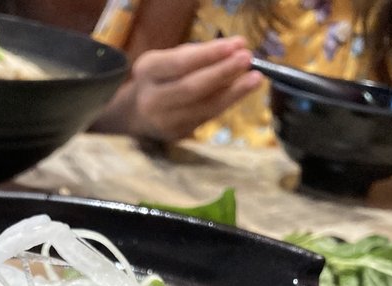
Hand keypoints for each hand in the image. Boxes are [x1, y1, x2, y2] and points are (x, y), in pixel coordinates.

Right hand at [96, 37, 262, 140]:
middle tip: (248, 59)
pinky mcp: (178, 135)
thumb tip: (236, 48)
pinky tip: (242, 91)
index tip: (237, 44)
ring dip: (233, 92)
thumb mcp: (168, 59)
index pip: (181, 63)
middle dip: (223, 73)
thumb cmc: (160, 79)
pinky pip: (207, 117)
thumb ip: (198, 54)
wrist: (136, 115)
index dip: (210, 55)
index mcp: (148, 71)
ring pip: (204, 108)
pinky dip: (226, 103)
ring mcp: (164, 121)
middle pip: (192, 88)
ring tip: (255, 78)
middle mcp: (152, 99)